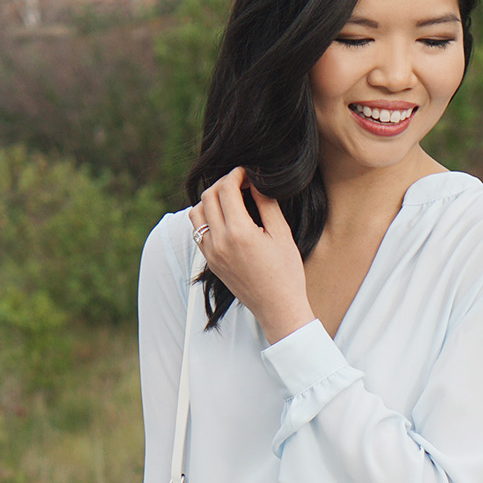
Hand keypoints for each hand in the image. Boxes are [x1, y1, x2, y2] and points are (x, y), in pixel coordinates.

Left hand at [188, 166, 314, 344]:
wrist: (278, 308)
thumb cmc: (286, 273)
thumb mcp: (282, 234)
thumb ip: (267, 203)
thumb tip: (256, 180)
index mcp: (239, 233)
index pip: (226, 189)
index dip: (236, 174)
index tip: (247, 173)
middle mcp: (219, 242)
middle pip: (208, 196)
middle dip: (223, 183)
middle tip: (240, 183)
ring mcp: (211, 253)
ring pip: (196, 213)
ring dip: (210, 200)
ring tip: (230, 200)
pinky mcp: (210, 262)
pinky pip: (199, 232)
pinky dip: (207, 218)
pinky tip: (225, 219)